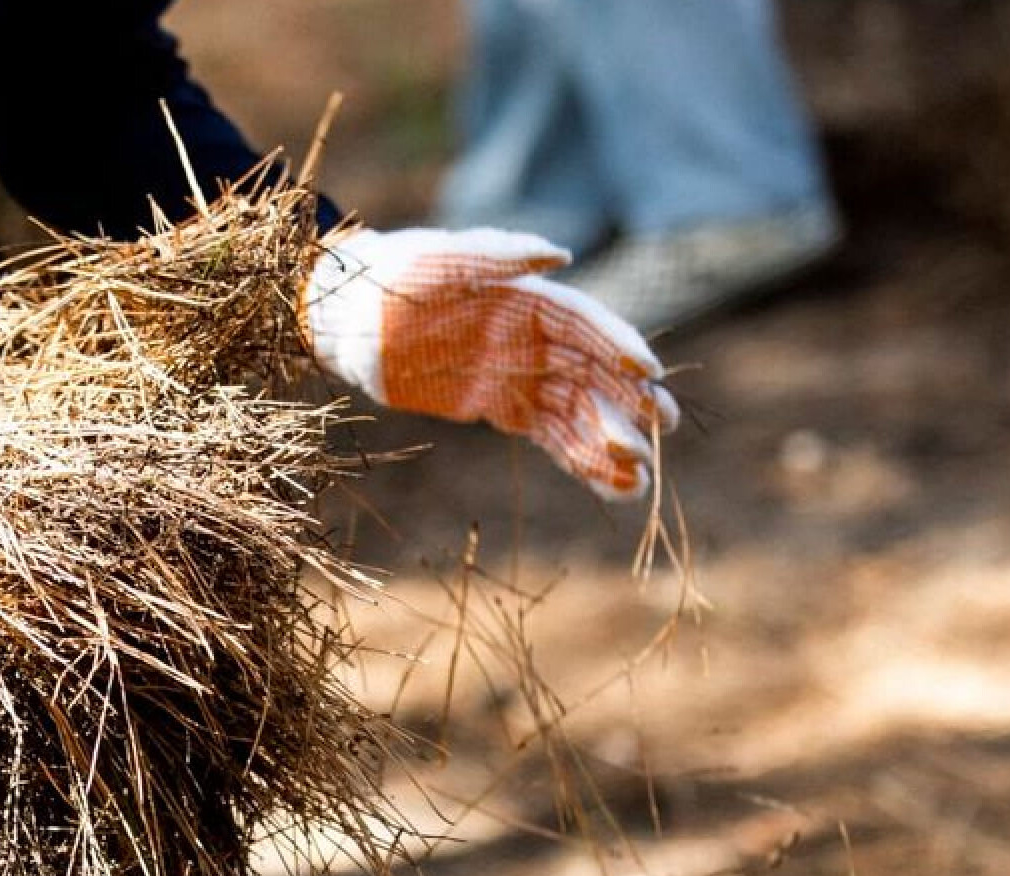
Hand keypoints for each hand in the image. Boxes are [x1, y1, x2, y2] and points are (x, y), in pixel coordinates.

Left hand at [298, 227, 678, 499]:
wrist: (347, 315)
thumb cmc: (391, 276)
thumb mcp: (435, 258)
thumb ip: (495, 256)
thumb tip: (559, 255)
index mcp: (526, 300)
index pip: (585, 323)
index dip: (618, 345)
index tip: (649, 373)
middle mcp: (532, 338)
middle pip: (592, 373)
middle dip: (628, 401)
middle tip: (662, 431)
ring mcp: (518, 375)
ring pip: (576, 412)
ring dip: (609, 442)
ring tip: (641, 478)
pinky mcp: (499, 407)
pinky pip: (548, 435)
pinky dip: (580, 459)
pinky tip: (613, 486)